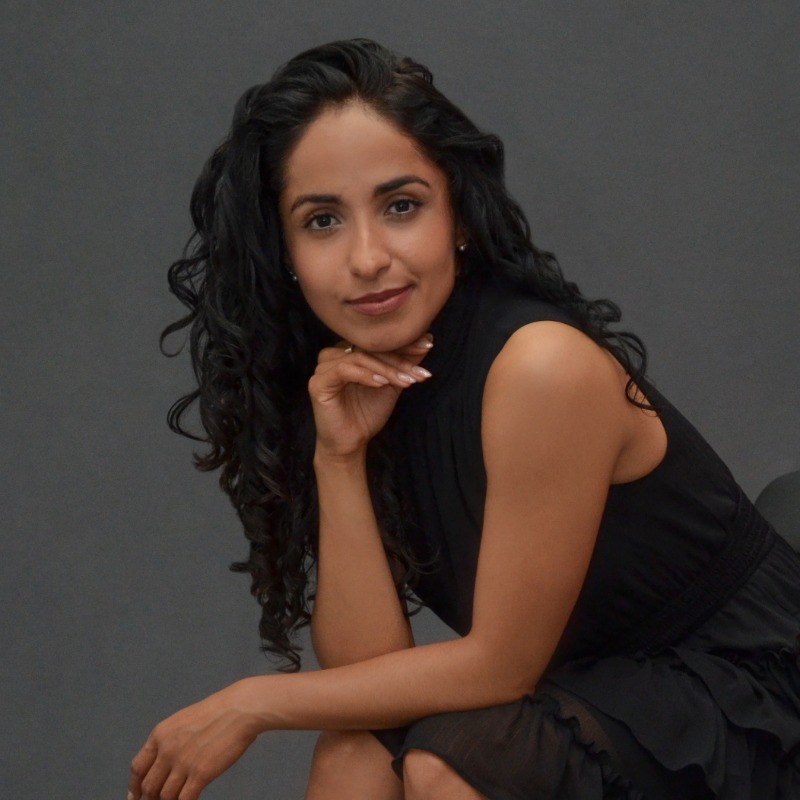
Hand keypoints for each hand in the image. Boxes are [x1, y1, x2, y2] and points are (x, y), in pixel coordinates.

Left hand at [128, 680, 261, 799]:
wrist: (240, 708)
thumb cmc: (218, 712)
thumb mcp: (184, 720)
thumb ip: (170, 740)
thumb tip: (163, 762)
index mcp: (160, 734)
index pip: (137, 767)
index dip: (134, 786)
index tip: (135, 796)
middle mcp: (167, 749)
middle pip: (149, 787)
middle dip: (152, 798)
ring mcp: (183, 763)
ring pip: (165, 797)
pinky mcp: (201, 773)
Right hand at [309, 334, 433, 458]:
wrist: (351, 442)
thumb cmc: (368, 412)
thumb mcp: (393, 383)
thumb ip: (406, 362)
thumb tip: (427, 340)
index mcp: (349, 350)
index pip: (378, 341)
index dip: (404, 344)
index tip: (428, 345)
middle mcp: (334, 354)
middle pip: (370, 348)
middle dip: (399, 360)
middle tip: (419, 373)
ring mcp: (324, 367)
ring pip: (359, 358)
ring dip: (386, 370)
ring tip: (405, 381)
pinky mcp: (317, 383)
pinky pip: (344, 371)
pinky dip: (366, 375)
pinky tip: (382, 384)